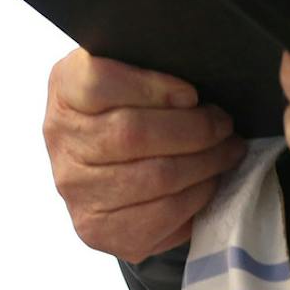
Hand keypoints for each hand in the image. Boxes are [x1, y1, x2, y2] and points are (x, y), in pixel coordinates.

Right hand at [43, 49, 248, 260]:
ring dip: (206, 163)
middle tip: (225, 124)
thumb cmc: (132, 102)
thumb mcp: (132, 66)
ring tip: (228, 150)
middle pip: (133, 134)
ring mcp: (75, 188)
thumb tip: (201, 67)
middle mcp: (61, 138)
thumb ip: (152, 60)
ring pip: (155, 177)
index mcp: (66, 86)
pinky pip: (159, 215)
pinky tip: (209, 181)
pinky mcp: (96, 229)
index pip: (98, 82)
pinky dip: (196, 197)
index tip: (191, 93)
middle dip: (195, 129)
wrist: (108, 162)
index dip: (152, 87)